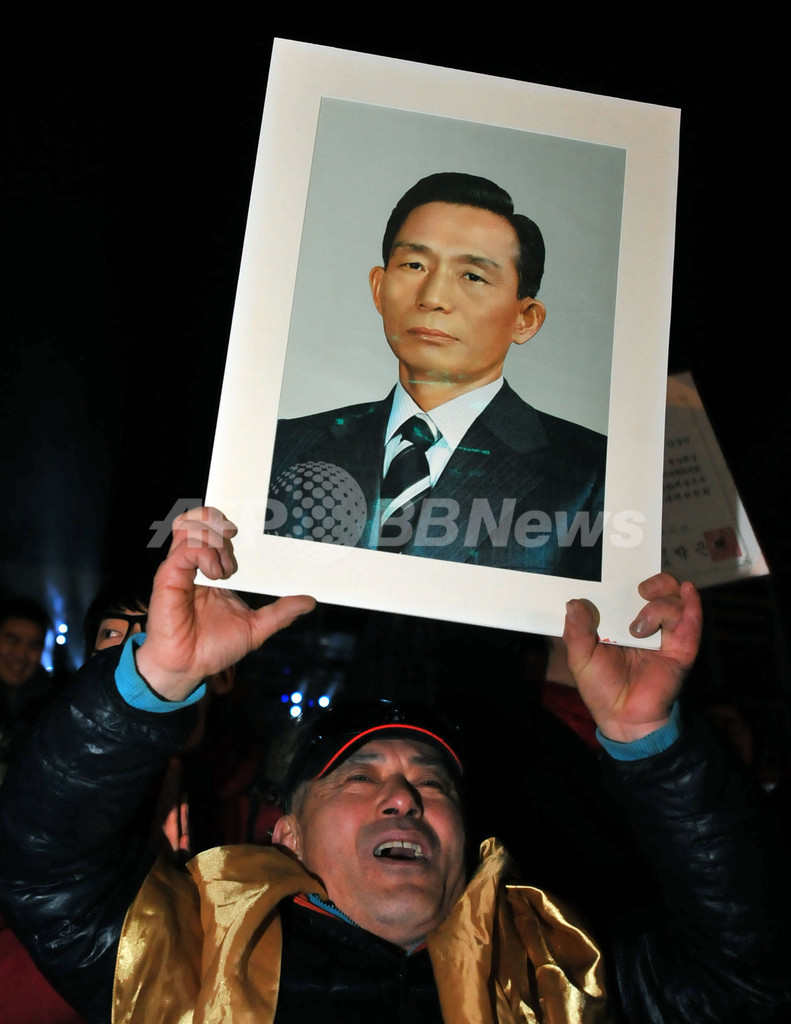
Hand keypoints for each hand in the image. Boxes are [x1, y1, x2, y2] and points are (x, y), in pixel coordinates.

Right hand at [135, 507, 314, 700]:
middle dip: (223, 523)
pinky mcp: (169, 575)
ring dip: (215, 539)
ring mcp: (181, 567)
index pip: (218, 529)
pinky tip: (216, 575)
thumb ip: (281, 612)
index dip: (232, 521)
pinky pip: (186, 548)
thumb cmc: (213, 648)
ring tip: (225, 568)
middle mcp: (196, 563)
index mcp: (214, 569)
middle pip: (204, 519)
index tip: (253, 526)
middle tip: (236, 539)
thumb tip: (309, 601)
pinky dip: (205, 554)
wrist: (188, 668)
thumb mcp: (256, 627)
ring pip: (192, 526)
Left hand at [562, 573, 701, 742]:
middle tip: (640, 589)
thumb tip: (574, 602)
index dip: (628, 575)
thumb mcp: (580, 657)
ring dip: (660, 606)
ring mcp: (665, 635)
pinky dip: (692, 606)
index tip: (622, 564)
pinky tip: (688, 593)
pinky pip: (692, 623)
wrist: (622, 718)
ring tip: (640, 627)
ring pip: (675, 602)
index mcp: (620, 620)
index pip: (629, 590)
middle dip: (655, 581)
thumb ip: (577, 631)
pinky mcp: (682, 649)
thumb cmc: (601, 687)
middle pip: (660, 589)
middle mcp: (645, 623)